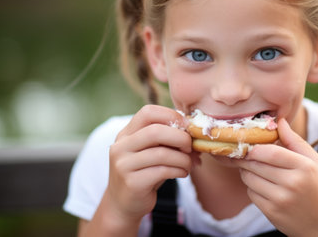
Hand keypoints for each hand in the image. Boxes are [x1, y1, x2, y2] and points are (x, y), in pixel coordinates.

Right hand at [106, 105, 192, 225]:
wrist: (124, 204)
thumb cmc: (145, 172)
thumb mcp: (152, 151)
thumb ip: (167, 139)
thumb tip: (196, 132)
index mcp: (126, 133)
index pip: (148, 112)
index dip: (171, 115)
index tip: (186, 127)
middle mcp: (121, 146)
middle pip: (155, 131)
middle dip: (180, 138)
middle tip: (191, 147)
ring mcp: (124, 165)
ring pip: (161, 153)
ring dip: (183, 159)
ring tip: (189, 164)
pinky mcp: (132, 183)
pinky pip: (162, 171)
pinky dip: (179, 170)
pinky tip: (182, 173)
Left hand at [233, 118, 317, 236]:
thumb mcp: (316, 163)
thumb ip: (296, 141)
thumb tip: (279, 121)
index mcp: (305, 167)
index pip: (270, 152)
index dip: (255, 147)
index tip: (251, 145)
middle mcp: (292, 183)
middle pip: (256, 164)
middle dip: (247, 157)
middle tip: (245, 154)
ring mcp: (281, 200)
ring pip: (250, 178)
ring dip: (248, 172)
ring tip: (257, 170)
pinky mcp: (272, 213)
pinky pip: (251, 194)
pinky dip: (252, 188)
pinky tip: (263, 187)